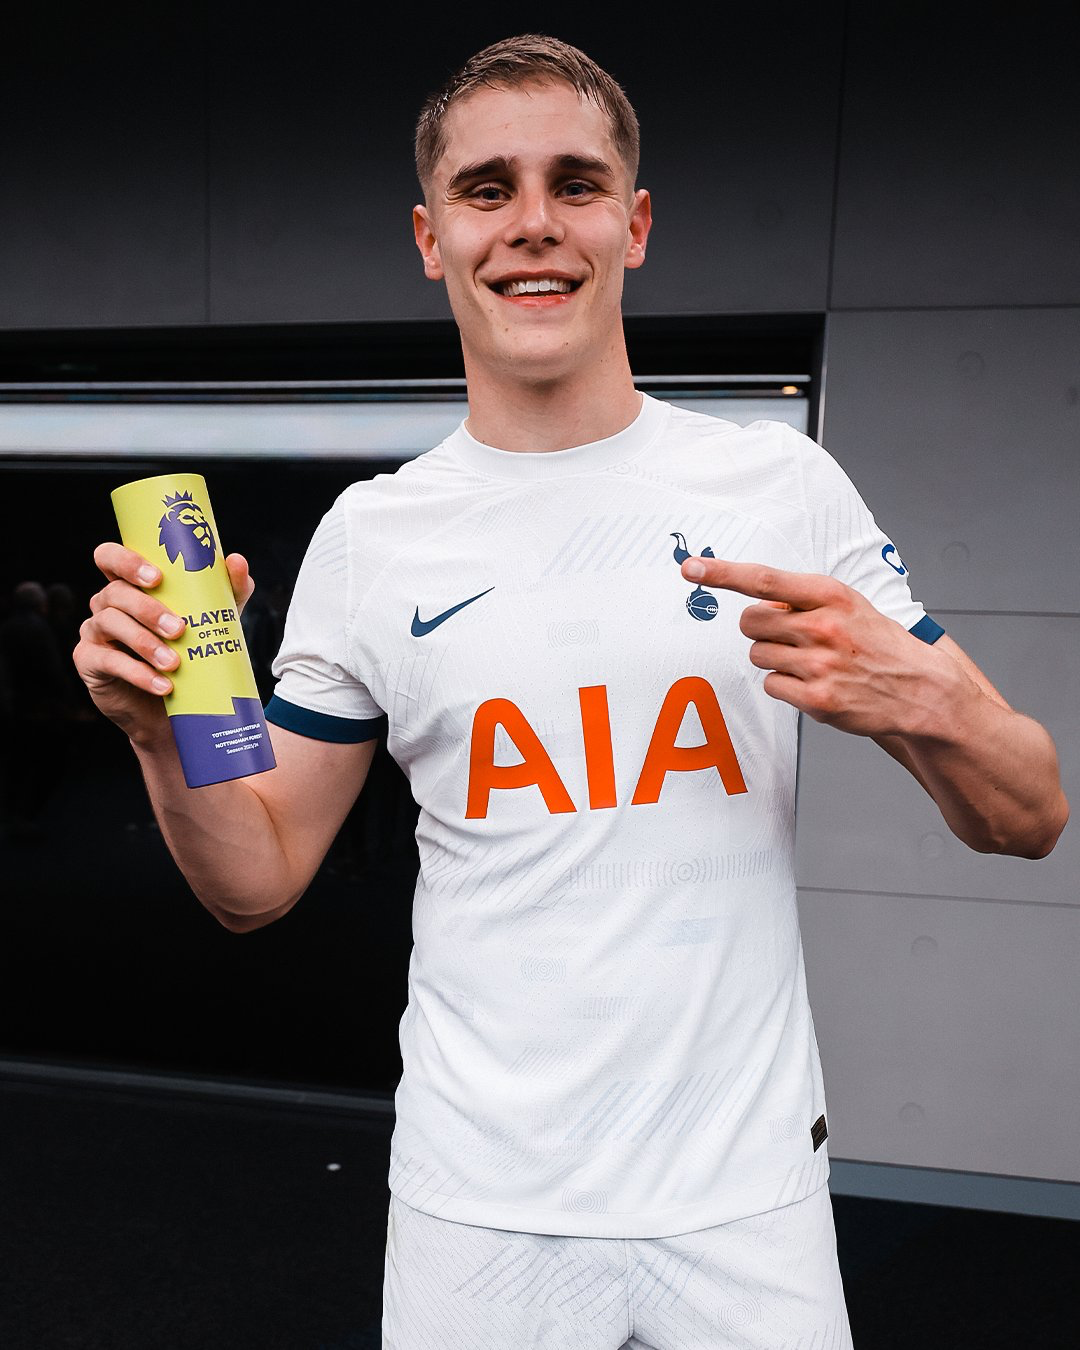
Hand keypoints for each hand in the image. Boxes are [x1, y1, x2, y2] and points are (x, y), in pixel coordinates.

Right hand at [73, 544, 254, 743]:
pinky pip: (108, 661)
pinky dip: (137, 673)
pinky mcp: (89, 661)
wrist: (176, 705)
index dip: (126, 561)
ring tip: (174, 663)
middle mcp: (107, 603)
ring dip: (145, 643)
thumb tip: (237, 561)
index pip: (111, 558)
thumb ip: (227, 590)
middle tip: (179, 628)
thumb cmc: (191, 650)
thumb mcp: (214, 619)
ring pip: (110, 623)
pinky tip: (162, 685)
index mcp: (130, 585)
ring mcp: (94, 631)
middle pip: (115, 592)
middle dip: (147, 609)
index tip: (157, 577)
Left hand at [681, 556, 936, 737]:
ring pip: (758, 656)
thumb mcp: (848, 606)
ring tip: (812, 663)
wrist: (922, 689)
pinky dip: (785, 687)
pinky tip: (814, 684)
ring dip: (776, 660)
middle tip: (788, 638)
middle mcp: (824, 627)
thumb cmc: (879, 644)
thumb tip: (759, 603)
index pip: (764, 579)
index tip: (691, 568)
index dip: (722, 573)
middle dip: (759, 629)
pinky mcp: (817, 699)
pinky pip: (771, 686)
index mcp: (831, 596)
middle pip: (749, 622)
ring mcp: (820, 665)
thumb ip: (803, 601)